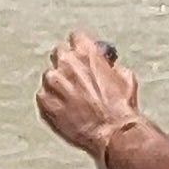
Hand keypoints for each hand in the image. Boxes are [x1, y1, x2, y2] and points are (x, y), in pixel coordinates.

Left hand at [34, 31, 141, 160]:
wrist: (112, 132)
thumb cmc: (121, 107)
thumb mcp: (124, 76)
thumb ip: (108, 65)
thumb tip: (106, 64)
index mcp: (86, 53)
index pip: (76, 36)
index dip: (80, 46)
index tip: (81, 53)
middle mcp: (65, 64)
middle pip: (59, 53)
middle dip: (67, 63)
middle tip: (76, 77)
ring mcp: (52, 82)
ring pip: (50, 76)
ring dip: (59, 84)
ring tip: (74, 100)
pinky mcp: (43, 101)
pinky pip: (43, 95)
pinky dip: (52, 101)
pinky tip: (67, 111)